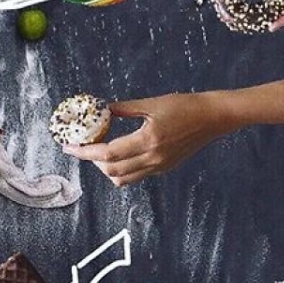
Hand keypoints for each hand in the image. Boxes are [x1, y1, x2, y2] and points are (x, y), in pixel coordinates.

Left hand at [63, 92, 230, 185]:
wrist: (214, 118)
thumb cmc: (186, 105)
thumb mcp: (152, 103)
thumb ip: (125, 108)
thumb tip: (101, 108)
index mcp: (148, 140)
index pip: (107, 153)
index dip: (85, 152)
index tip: (70, 147)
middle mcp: (152, 158)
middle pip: (111, 171)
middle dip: (93, 161)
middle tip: (86, 147)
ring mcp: (158, 166)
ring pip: (122, 179)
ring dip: (106, 169)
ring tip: (102, 152)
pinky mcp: (162, 169)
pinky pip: (135, 176)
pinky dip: (121, 170)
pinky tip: (119, 154)